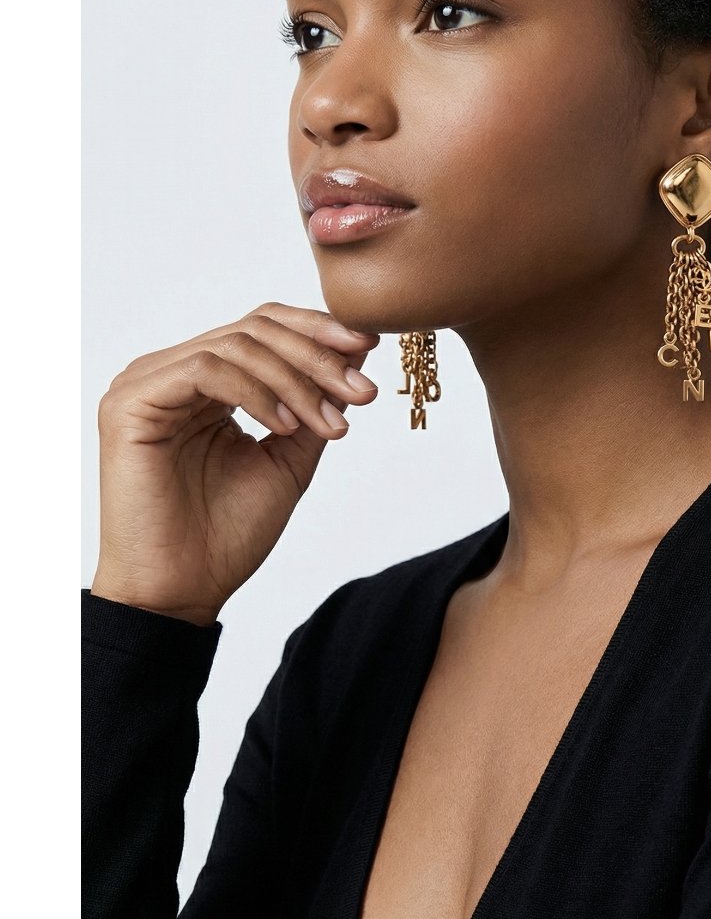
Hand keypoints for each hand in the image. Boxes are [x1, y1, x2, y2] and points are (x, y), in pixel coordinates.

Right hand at [91, 303, 378, 624]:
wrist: (183, 591)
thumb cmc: (226, 536)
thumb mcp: (287, 460)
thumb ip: (314, 407)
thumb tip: (353, 360)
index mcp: (204, 382)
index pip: (263, 328)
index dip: (318, 331)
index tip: (371, 350)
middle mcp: (172, 372)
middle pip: (255, 328)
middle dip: (319, 355)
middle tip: (363, 390)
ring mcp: (147, 383)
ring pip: (236, 345)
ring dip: (297, 380)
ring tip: (331, 425)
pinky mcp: (131, 402)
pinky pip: (205, 370)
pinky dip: (257, 393)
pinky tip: (285, 427)